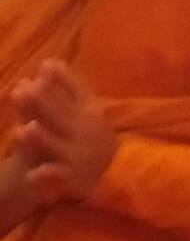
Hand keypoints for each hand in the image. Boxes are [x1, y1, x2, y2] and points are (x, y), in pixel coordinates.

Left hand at [10, 60, 117, 203]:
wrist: (115, 175)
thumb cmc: (93, 137)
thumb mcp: (86, 111)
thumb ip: (69, 88)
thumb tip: (49, 62)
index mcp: (89, 113)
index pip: (76, 94)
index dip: (62, 81)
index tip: (46, 65)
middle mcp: (86, 133)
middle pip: (62, 116)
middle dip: (44, 104)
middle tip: (23, 89)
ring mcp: (79, 156)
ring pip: (58, 146)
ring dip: (43, 139)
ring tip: (24, 130)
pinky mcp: (73, 178)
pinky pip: (57, 177)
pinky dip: (46, 176)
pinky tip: (33, 175)